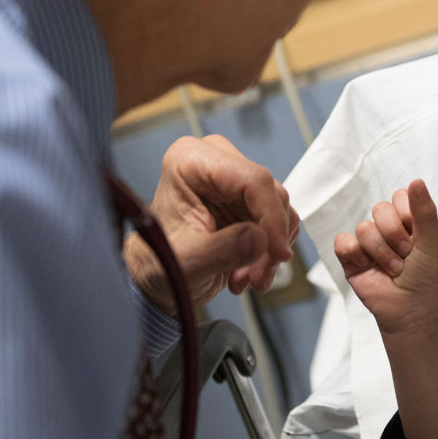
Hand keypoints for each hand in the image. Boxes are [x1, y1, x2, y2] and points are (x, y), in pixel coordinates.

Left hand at [124, 134, 298, 314]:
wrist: (157, 277)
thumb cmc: (158, 264)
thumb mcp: (185, 263)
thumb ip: (220, 251)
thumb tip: (260, 240)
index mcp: (190, 160)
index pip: (253, 179)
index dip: (271, 218)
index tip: (277, 253)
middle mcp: (216, 161)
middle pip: (270, 194)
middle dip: (269, 240)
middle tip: (256, 276)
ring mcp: (235, 180)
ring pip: (280, 209)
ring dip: (269, 250)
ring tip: (244, 278)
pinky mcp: (249, 200)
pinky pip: (280, 221)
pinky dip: (270, 250)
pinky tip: (246, 271)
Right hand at [334, 180, 437, 336]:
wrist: (412, 310)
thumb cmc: (428, 277)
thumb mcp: (434, 240)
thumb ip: (424, 209)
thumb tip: (416, 180)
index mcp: (409, 221)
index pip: (399, 197)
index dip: (408, 216)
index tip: (418, 237)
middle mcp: (387, 229)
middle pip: (380, 209)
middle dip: (395, 236)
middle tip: (406, 256)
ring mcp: (368, 244)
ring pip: (364, 227)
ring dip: (381, 252)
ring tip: (393, 269)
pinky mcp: (350, 259)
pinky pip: (342, 241)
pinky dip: (355, 254)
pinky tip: (367, 267)